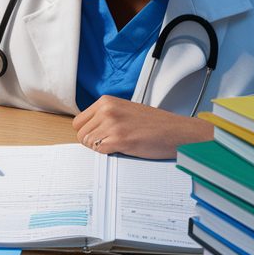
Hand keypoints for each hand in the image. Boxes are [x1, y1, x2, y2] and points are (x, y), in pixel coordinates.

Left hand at [72, 96, 214, 158]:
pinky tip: (123, 148)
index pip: (78, 121)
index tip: (99, 136)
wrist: (176, 131)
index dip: (87, 132)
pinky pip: (99, 151)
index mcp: (106, 101)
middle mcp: (107, 110)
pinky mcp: (119, 139)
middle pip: (80, 134)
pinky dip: (108, 153)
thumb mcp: (125, 110)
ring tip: (118, 144)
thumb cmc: (154, 123)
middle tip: (109, 143)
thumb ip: (106, 116)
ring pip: (88, 143)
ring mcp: (112, 124)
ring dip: (100, 148)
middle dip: (92, 142)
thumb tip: (86, 131)